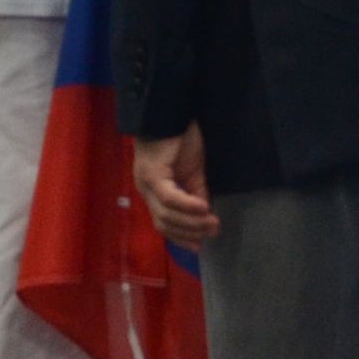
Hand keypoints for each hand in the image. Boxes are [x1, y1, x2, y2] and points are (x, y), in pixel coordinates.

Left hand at [132, 126, 217, 249]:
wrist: (171, 112)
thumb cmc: (181, 138)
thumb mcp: (194, 171)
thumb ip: (197, 192)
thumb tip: (207, 215)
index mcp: (153, 191)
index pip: (163, 223)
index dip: (181, 237)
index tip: (200, 247)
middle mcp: (145, 190)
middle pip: (164, 224)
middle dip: (189, 233)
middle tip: (213, 232)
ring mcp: (146, 183)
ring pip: (166, 214)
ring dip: (191, 222)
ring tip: (212, 222)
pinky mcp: (152, 174)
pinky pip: (169, 197)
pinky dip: (186, 205)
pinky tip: (203, 208)